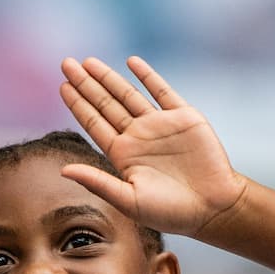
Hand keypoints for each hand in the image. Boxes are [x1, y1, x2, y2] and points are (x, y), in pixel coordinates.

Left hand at [57, 56, 249, 239]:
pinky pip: (162, 91)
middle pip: (105, 104)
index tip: (62, 86)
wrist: (212, 206)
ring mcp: (159, 125)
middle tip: (66, 64)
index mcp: (122, 155)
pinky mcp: (183, 117)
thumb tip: (63, 171)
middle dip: (86, 84)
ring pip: (128, 94)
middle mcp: (137, 137)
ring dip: (109, 77)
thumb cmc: (170, 212)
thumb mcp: (128, 200)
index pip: (93, 123)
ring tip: (88, 62)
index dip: (77, 104)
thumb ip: (97, 182)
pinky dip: (147, 76)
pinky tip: (131, 62)